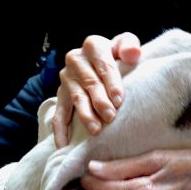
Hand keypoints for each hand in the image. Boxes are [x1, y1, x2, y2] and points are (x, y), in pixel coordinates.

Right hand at [52, 33, 141, 147]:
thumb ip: (129, 45)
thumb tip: (132, 53)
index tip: (119, 99)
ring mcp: (66, 77)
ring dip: (85, 115)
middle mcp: (76, 59)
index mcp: (93, 45)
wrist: (102, 61)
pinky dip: (60, 130)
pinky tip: (63, 144)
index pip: (103, 65)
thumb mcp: (126, 44)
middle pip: (90, 83)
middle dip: (100, 101)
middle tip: (110, 117)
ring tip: (96, 130)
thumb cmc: (119, 55)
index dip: (111, 82)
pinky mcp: (61, 94)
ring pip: (76, 98)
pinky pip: (58, 113)